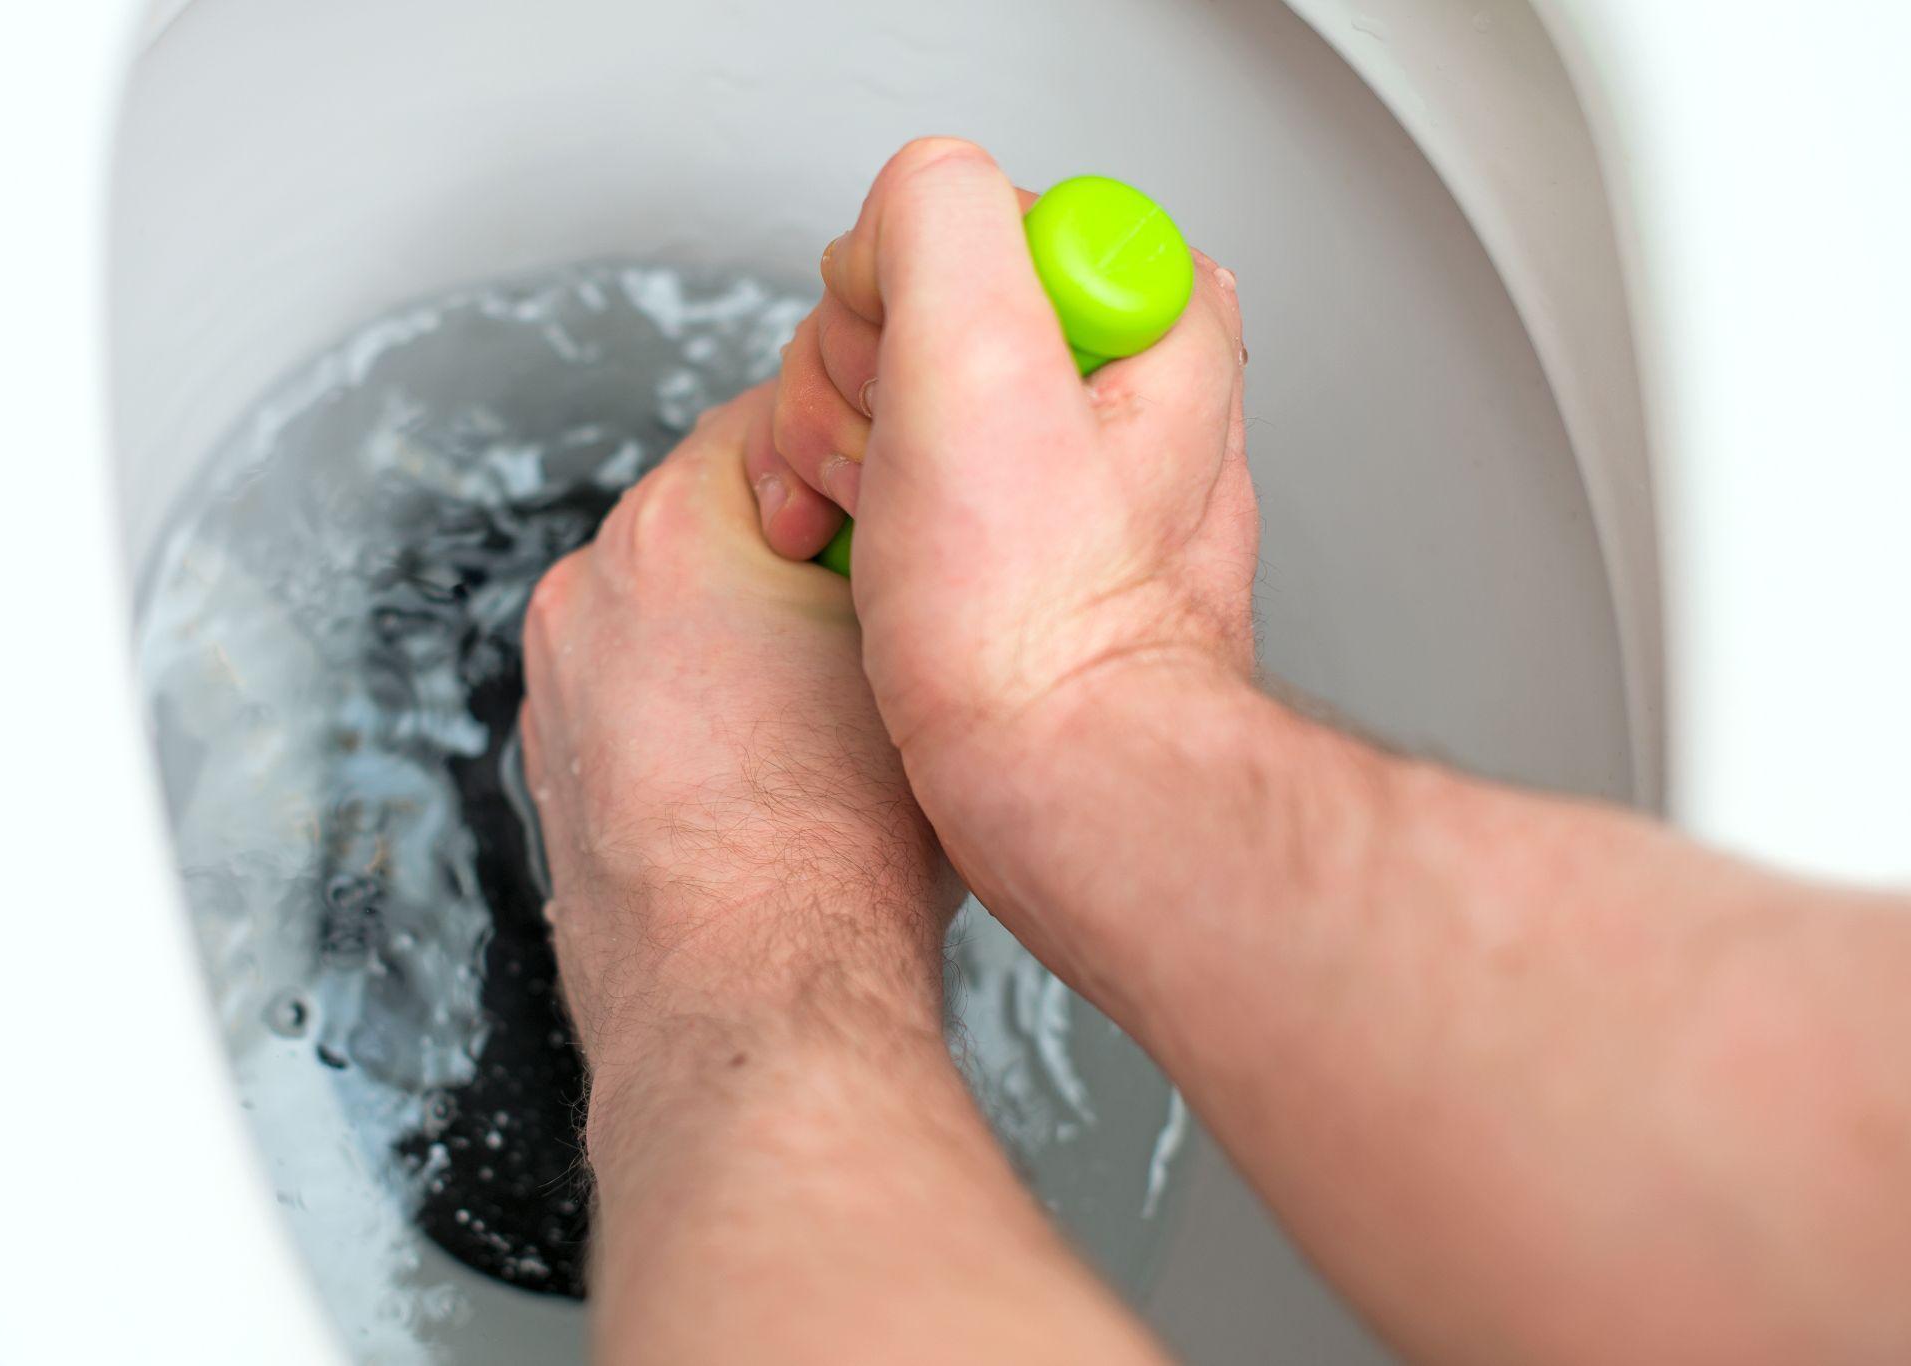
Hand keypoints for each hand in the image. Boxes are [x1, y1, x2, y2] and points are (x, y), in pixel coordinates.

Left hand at [520, 383, 960, 1133]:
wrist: (752, 998)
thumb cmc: (835, 852)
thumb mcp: (921, 653)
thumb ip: (907, 552)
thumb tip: (929, 514)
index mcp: (677, 529)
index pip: (770, 413)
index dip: (853, 448)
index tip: (897, 492)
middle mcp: (593, 590)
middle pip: (711, 509)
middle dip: (790, 543)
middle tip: (874, 607)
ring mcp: (561, 681)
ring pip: (668, 603)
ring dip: (735, 623)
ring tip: (818, 704)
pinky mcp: (555, 761)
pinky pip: (634, 688)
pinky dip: (689, 702)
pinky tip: (760, 765)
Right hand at [749, 139, 1252, 973]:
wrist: (1048, 783)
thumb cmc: (1034, 624)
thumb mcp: (979, 360)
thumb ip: (939, 216)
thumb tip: (900, 219)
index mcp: (1144, 311)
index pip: (957, 219)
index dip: (902, 301)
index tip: (924, 393)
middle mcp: (1114, 378)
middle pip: (909, 302)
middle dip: (864, 388)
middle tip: (906, 475)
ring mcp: (1058, 461)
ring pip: (885, 386)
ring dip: (846, 455)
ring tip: (893, 532)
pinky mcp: (1007, 531)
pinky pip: (888, 467)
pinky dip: (854, 508)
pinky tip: (877, 559)